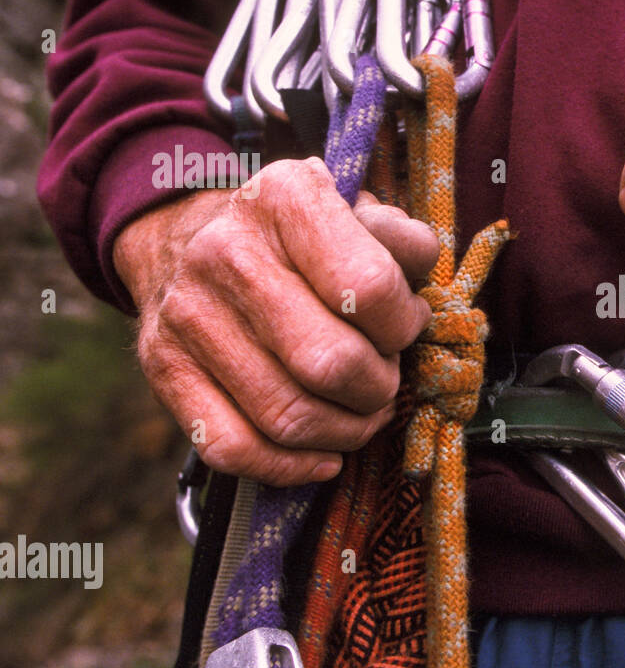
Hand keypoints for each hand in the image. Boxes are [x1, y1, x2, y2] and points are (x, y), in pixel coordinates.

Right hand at [113, 157, 438, 485]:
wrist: (186, 237)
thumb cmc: (298, 239)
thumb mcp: (355, 212)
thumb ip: (401, 240)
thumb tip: (418, 278)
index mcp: (285, 200)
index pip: (369, 289)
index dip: (404, 325)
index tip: (406, 325)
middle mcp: (226, 253)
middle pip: (330, 364)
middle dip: (378, 387)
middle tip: (384, 378)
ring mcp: (188, 316)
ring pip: (287, 417)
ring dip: (346, 431)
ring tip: (362, 411)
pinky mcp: (163, 369)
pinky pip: (233, 449)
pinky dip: (291, 467)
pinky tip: (323, 454)